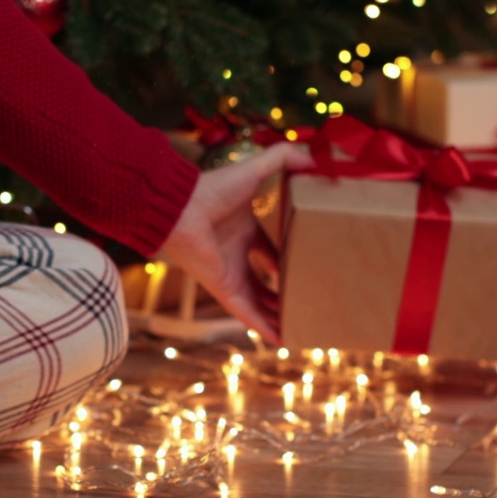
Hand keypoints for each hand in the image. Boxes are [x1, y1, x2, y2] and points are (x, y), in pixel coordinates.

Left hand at [159, 142, 313, 345]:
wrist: (182, 208)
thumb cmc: (213, 188)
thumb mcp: (256, 169)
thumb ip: (284, 158)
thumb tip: (314, 157)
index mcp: (244, 231)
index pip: (270, 251)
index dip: (287, 261)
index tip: (306, 268)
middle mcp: (236, 255)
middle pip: (265, 281)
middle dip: (284, 293)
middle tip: (308, 302)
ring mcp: (229, 274)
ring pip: (259, 302)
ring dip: (277, 316)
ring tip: (302, 327)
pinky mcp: (223, 289)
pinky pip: (246, 314)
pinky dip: (263, 328)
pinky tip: (281, 340)